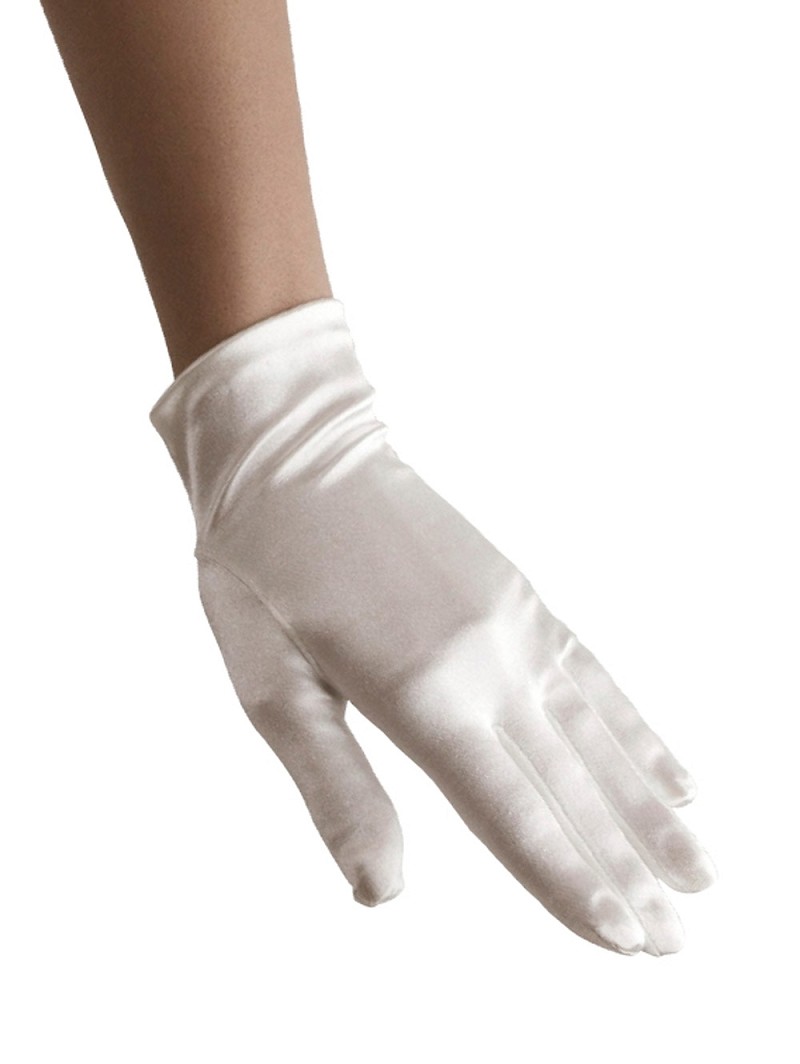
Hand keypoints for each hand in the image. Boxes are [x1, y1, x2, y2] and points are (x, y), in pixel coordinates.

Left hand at [150, 297, 714, 954]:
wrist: (296, 450)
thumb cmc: (263, 572)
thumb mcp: (272, 686)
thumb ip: (336, 788)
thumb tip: (380, 892)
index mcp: (419, 692)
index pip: (511, 810)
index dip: (569, 879)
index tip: (628, 937)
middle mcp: (487, 660)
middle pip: (569, 783)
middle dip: (625, 867)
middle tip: (679, 940)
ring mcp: (513, 623)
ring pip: (600, 734)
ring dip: (651, 808)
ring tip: (705, 870)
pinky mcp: (520, 596)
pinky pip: (595, 674)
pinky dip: (639, 728)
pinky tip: (673, 769)